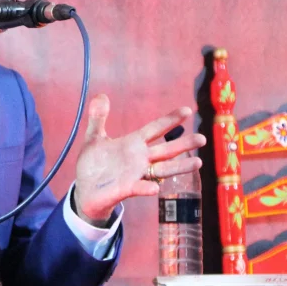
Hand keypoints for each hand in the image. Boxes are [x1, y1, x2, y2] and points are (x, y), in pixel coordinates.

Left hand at [73, 95, 205, 225]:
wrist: (84, 189)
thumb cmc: (93, 164)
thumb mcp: (94, 138)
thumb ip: (98, 118)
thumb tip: (100, 96)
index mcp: (133, 143)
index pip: (155, 129)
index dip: (170, 120)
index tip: (187, 110)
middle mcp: (139, 158)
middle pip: (166, 150)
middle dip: (183, 144)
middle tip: (202, 138)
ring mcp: (135, 174)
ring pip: (162, 170)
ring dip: (179, 167)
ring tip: (198, 163)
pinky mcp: (126, 189)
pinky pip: (139, 188)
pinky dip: (147, 188)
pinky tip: (155, 188)